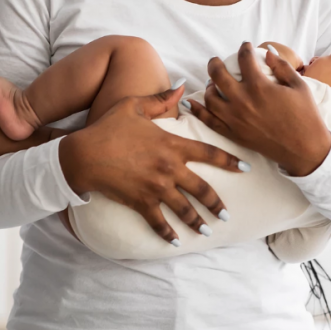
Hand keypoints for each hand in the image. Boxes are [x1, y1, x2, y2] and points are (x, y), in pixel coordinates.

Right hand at [58, 86, 245, 244]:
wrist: (84, 154)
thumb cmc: (108, 127)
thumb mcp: (135, 106)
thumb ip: (161, 99)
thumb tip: (182, 87)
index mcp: (172, 145)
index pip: (209, 153)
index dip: (230, 161)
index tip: (246, 168)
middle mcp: (169, 168)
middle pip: (202, 189)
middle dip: (217, 203)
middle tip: (227, 214)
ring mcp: (156, 187)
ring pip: (184, 209)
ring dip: (197, 222)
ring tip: (208, 230)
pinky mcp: (141, 202)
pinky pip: (158, 222)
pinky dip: (167, 234)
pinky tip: (175, 242)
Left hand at [188, 42, 330, 176]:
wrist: (305, 149)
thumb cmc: (306, 116)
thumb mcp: (299, 86)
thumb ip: (282, 66)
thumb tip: (267, 52)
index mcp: (259, 86)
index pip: (244, 59)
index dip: (244, 48)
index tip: (246, 46)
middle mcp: (243, 101)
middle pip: (218, 75)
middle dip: (215, 63)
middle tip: (217, 60)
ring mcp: (235, 119)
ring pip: (210, 97)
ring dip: (209, 86)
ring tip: (213, 83)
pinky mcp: (233, 134)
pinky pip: (209, 121)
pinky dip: (197, 111)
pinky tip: (190, 103)